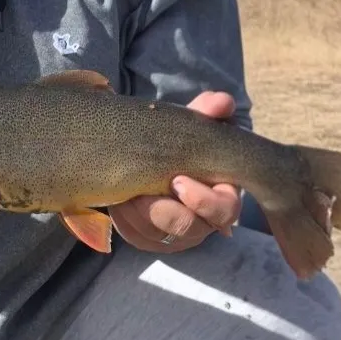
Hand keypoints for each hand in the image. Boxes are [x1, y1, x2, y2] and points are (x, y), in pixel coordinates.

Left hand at [108, 91, 241, 252]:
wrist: (154, 157)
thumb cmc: (184, 145)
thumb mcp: (195, 127)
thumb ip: (208, 113)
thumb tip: (221, 101)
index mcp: (222, 198)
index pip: (224, 211)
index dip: (202, 200)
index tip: (177, 180)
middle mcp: (202, 224)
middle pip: (187, 229)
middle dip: (162, 210)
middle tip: (141, 190)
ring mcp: (173, 236)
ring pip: (156, 234)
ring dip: (136, 212)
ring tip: (123, 189)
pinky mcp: (146, 238)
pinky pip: (134, 235)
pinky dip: (122, 217)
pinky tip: (115, 197)